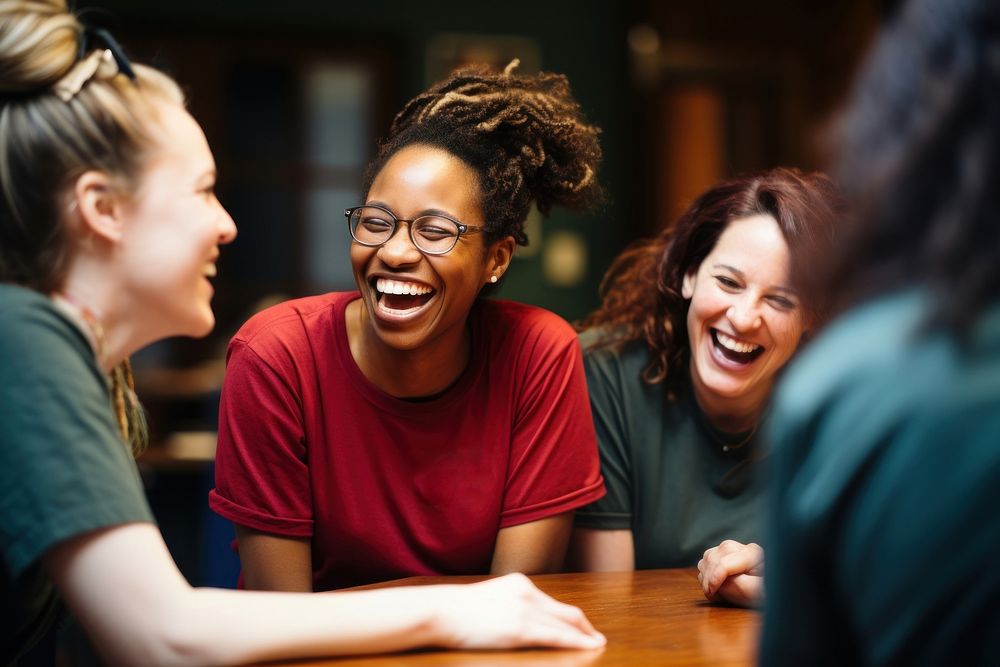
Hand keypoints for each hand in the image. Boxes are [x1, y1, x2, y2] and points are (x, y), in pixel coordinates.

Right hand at [430, 573, 606, 649]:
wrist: (442, 611)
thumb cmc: (460, 610)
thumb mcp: (491, 597)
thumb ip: (511, 603)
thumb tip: (524, 618)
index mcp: (520, 583)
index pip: (554, 602)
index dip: (572, 617)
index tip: (583, 626)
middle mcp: (527, 593)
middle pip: (567, 612)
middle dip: (585, 626)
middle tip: (597, 638)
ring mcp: (525, 610)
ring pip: (565, 625)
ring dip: (584, 637)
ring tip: (596, 645)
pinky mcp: (520, 629)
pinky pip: (556, 637)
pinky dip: (575, 643)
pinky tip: (587, 647)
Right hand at [697, 540, 763, 607]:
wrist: (778, 595)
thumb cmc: (769, 594)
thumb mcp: (758, 593)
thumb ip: (739, 586)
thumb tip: (720, 582)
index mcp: (754, 554)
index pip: (725, 562)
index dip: (714, 578)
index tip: (711, 592)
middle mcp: (744, 548)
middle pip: (715, 557)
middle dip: (708, 577)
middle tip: (710, 594)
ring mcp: (737, 550)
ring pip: (709, 556)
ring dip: (705, 574)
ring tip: (713, 591)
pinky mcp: (730, 556)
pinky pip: (709, 559)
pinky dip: (706, 573)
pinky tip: (714, 586)